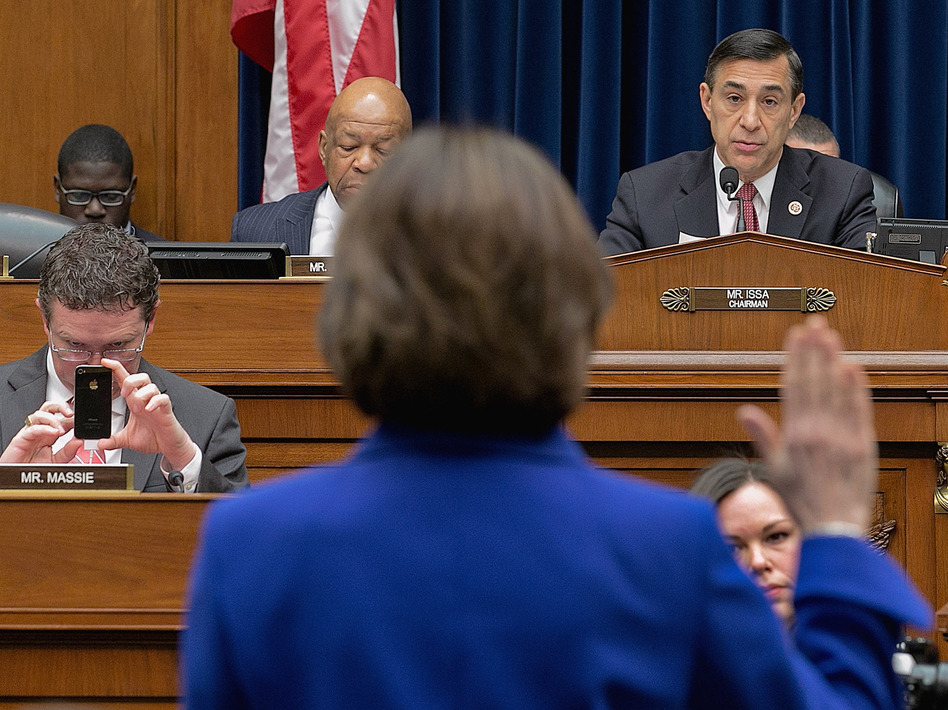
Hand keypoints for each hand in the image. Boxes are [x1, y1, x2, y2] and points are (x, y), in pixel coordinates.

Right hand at [0, 401, 82, 463]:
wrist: (18, 476)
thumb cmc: (34, 467)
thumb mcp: (57, 460)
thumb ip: (68, 451)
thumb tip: (80, 441)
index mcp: (51, 433)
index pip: (62, 418)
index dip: (73, 417)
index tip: (82, 421)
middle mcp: (41, 430)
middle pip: (49, 408)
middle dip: (61, 407)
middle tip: (72, 414)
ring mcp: (30, 433)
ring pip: (39, 414)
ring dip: (53, 419)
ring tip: (61, 430)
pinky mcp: (21, 439)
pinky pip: (32, 429)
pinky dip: (44, 428)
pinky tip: (53, 433)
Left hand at [97, 358, 197, 470]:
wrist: (167, 447)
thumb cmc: (152, 438)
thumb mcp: (126, 440)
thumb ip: (112, 441)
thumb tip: (100, 443)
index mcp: (135, 402)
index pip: (125, 380)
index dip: (116, 369)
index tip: (105, 362)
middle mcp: (146, 399)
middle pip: (140, 377)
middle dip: (130, 381)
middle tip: (124, 393)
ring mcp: (156, 404)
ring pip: (150, 385)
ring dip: (140, 394)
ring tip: (137, 408)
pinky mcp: (166, 410)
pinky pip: (162, 398)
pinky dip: (155, 402)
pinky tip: (149, 409)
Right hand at [737, 316, 876, 533]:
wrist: (833, 527)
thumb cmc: (800, 501)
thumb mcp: (772, 470)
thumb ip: (762, 437)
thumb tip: (744, 412)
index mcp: (793, 435)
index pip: (794, 386)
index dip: (795, 358)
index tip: (795, 335)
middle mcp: (818, 431)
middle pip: (816, 381)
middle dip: (815, 350)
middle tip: (815, 324)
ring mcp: (842, 437)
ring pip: (837, 390)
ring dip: (834, 360)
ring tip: (831, 336)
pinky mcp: (863, 444)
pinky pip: (860, 409)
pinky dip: (857, 387)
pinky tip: (854, 368)